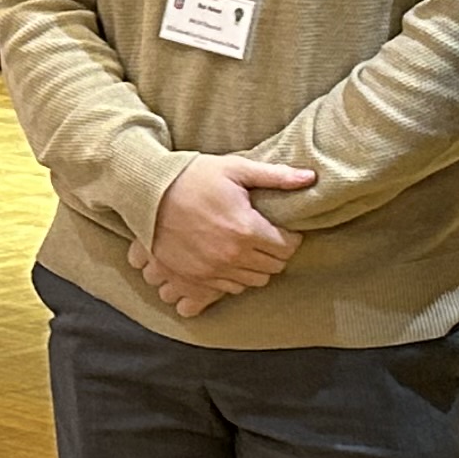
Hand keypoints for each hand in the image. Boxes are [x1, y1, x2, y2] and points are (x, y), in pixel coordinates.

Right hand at [129, 154, 317, 316]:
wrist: (148, 194)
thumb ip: (275, 176)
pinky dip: (236, 277)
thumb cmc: (192, 177)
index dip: (290, 237)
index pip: (287, 247)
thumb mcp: (234, 168)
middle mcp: (233, 255)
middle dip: (276, 252)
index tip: (283, 228)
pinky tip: (230, 258)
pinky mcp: (196, 278)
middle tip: (267, 237)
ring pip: (254, 281)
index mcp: (247, 229)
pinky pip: (230, 288)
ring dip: (257, 267)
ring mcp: (214, 270)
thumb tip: (310, 178)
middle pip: (274, 267)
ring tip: (249, 247)